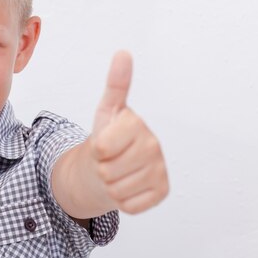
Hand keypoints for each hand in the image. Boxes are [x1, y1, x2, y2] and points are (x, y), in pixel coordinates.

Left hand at [87, 51, 168, 213]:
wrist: (113, 166)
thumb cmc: (108, 138)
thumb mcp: (106, 111)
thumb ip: (115, 84)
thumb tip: (123, 52)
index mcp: (136, 124)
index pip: (102, 146)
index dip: (96, 148)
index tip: (104, 142)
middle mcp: (153, 146)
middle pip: (108, 170)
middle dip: (101, 167)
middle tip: (108, 159)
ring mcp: (160, 170)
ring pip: (116, 189)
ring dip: (109, 184)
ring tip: (116, 171)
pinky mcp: (162, 192)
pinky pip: (129, 205)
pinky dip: (122, 200)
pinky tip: (127, 185)